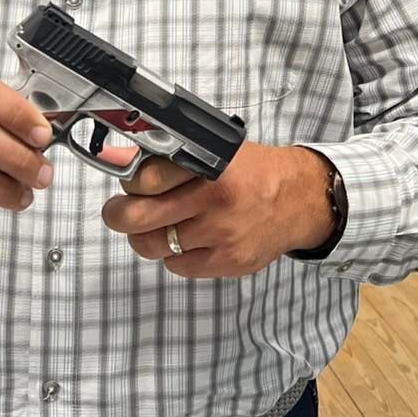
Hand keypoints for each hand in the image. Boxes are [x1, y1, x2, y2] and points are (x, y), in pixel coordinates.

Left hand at [100, 142, 336, 278]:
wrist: (299, 200)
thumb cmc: (251, 172)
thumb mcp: (215, 150)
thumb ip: (170, 157)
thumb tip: (118, 158)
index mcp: (209, 163)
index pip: (144, 178)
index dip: (128, 182)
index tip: (128, 182)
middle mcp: (214, 199)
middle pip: (139, 218)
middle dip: (118, 216)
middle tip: (118, 212)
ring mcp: (220, 234)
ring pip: (154, 245)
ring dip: (145, 237)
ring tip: (153, 226)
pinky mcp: (227, 262)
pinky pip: (177, 266)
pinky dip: (173, 255)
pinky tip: (185, 240)